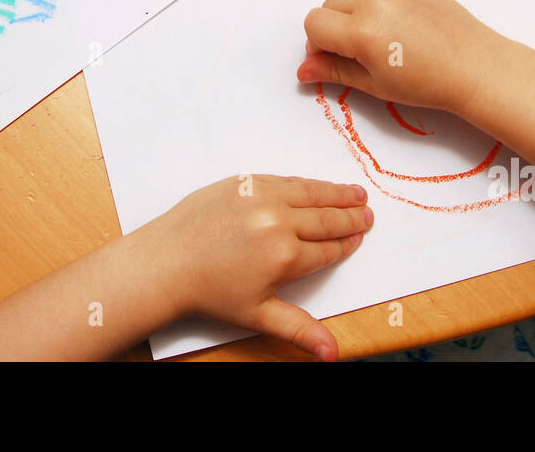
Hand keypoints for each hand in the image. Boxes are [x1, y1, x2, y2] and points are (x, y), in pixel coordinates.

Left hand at [142, 175, 371, 360]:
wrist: (167, 262)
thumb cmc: (210, 291)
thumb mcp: (258, 315)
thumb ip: (299, 329)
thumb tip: (332, 355)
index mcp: (286, 256)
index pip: (328, 248)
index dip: (346, 243)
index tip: (359, 236)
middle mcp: (279, 222)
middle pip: (326, 218)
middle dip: (350, 216)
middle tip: (368, 213)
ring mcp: (261, 197)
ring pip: (310, 193)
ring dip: (336, 193)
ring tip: (355, 193)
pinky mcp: (244, 182)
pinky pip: (285, 179)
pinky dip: (306, 183)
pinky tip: (317, 185)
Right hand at [297, 0, 505, 118]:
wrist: (474, 66)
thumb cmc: (426, 83)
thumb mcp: (374, 84)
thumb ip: (333, 72)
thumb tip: (302, 71)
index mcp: (361, 31)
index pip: (313, 24)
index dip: (317, 45)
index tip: (332, 60)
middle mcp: (373, 2)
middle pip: (328, 6)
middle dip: (332, 29)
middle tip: (355, 54)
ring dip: (353, 16)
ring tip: (382, 43)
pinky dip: (376, 7)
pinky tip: (399, 30)